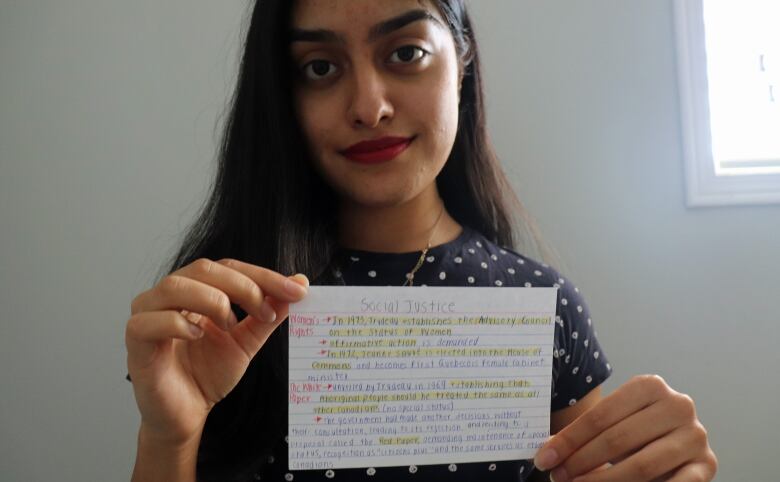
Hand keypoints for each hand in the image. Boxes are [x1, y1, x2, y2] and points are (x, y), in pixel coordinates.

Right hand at [125, 258, 308, 445]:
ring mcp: (148, 315)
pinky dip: (178, 323)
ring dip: (212, 300)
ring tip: (230, 324)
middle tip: (267, 310)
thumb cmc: (207, 375)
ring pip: (175, 286)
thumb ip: (268, 314)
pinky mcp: (136, 341)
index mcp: (196, 290)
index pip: (229, 267)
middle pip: (204, 269)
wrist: (186, 415)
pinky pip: (150, 320)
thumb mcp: (246, 341)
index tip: (296, 290)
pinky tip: (199, 336)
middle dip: (243, 285)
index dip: (263, 276)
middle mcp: (170, 296)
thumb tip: (299, 284)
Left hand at [533, 375, 716, 480]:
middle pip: (617, 440)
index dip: (569, 440)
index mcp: (650, 386)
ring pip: (642, 465)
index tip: (545, 459)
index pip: (600, 416)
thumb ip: (584, 434)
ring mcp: (695, 435)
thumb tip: (546, 453)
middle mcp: (678, 405)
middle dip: (582, 462)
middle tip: (558, 477)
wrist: (674, 441)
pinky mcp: (707, 464)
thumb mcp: (612, 423)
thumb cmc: (635, 431)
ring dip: (604, 481)